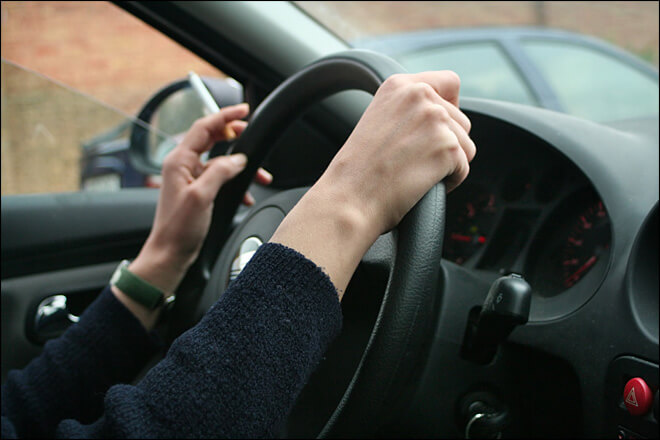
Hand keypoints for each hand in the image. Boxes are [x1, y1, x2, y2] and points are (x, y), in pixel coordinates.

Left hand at [113, 103, 271, 326]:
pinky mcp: (196, 191)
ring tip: (259, 176)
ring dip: (240, 165)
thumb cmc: (178, 229)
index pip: (204, 127)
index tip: (244, 111)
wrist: (169, 254)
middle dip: (234, 136)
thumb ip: (220, 172)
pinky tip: (245, 195)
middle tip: (252, 134)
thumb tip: (239, 159)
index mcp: (179, 160)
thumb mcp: (202, 196)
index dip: (225, 116)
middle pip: (211, 138)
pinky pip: (219, 177)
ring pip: (219, 160)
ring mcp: (189, 178)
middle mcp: (183, 165)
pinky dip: (235, 182)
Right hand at [317, 71, 474, 234]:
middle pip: (462, 120)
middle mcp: (420, 95)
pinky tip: (420, 184)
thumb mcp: (378, 121)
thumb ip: (409, 110)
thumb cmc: (358, 171)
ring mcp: (435, 119)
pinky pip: (463, 169)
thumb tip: (440, 116)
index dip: (450, 108)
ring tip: (415, 173)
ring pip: (466, 146)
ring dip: (449, 164)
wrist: (350, 198)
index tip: (435, 129)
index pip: (449, 82)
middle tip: (414, 161)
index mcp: (400, 85)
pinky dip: (448, 183)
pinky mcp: (447, 146)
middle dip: (447, 144)